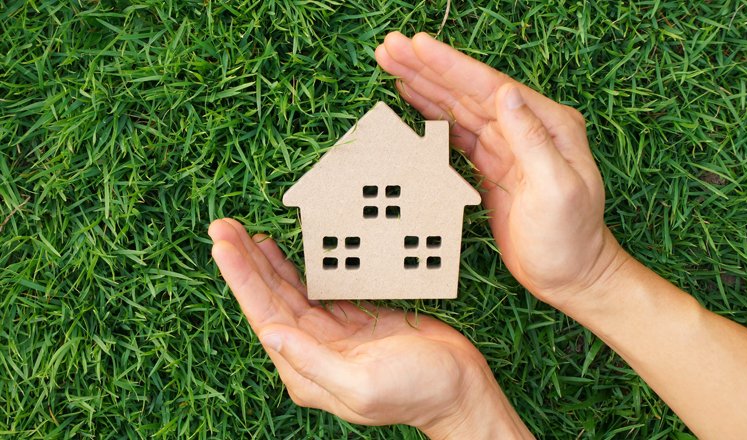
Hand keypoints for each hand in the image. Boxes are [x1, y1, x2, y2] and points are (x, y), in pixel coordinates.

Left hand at [208, 219, 532, 438]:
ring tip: (243, 234)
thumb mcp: (362, 383)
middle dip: (245, 263)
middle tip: (223, 227)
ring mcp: (331, 336)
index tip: (223, 245)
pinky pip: (316, 290)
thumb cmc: (417, 391)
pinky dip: (298, 268)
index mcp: (307, 371)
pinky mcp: (352, 321)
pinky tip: (286, 251)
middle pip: (270, 300)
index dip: (242, 278)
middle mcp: (312, 352)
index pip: (265, 317)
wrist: (458, 388)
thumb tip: (271, 332)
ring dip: (266, 263)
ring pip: (289, 292)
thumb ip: (313, 360)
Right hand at [376, 33, 625, 311]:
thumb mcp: (557, 190)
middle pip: (468, 90)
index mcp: (548, 125)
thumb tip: (506, 94)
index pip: (491, 87)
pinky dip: (431, 113)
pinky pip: (456, 131)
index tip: (417, 46)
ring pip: (458, 106)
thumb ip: (532, 140)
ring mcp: (507, 145)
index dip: (451, 66)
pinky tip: (412, 98)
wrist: (570, 275)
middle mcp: (526, 127)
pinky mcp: (491, 164)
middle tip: (390, 48)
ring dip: (424, 84)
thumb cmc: (569, 238)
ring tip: (391, 63)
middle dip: (427, 67)